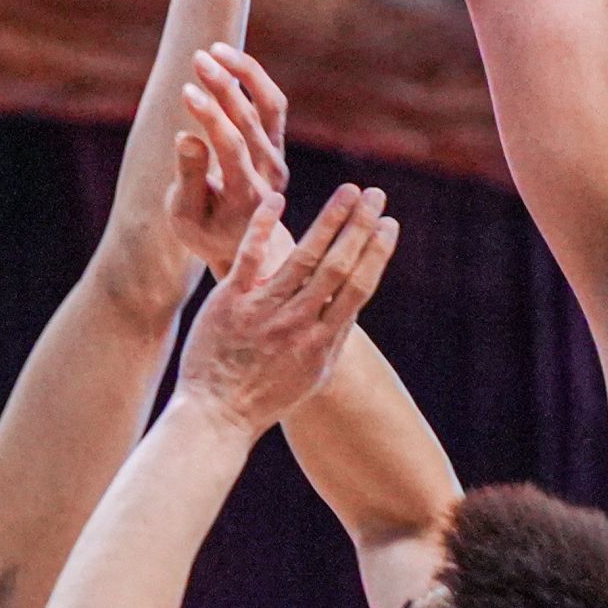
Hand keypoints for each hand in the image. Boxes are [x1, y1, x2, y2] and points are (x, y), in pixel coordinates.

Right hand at [169, 46, 291, 279]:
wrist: (245, 247)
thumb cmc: (205, 232)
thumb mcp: (186, 216)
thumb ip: (188, 178)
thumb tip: (186, 135)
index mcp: (245, 197)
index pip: (232, 148)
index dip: (211, 117)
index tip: (187, 91)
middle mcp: (269, 176)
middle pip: (251, 122)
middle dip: (224, 87)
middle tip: (197, 59)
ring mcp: (276, 158)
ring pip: (270, 107)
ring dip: (244, 74)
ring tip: (213, 50)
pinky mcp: (276, 145)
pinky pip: (272, 105)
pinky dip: (253, 79)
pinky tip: (227, 58)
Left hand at [178, 181, 396, 439]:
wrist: (217, 416)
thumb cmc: (265, 398)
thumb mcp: (311, 375)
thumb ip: (333, 338)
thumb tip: (354, 307)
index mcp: (322, 341)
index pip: (358, 287)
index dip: (377, 253)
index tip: (390, 224)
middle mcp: (299, 323)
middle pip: (338, 266)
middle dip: (361, 227)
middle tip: (376, 194)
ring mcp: (265, 311)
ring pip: (304, 257)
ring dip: (329, 220)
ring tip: (348, 191)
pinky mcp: (231, 303)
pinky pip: (250, 258)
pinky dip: (263, 227)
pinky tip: (277, 199)